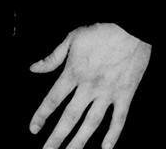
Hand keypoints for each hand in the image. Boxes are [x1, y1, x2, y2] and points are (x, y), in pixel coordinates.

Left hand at [27, 23, 150, 148]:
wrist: (131, 28)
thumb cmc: (101, 31)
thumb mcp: (71, 39)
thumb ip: (52, 57)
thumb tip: (33, 68)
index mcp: (73, 73)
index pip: (53, 100)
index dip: (41, 116)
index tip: (33, 129)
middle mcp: (88, 87)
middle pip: (69, 118)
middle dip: (57, 138)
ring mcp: (108, 93)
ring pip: (92, 123)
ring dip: (80, 141)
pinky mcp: (126, 94)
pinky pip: (118, 119)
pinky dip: (113, 135)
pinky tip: (106, 148)